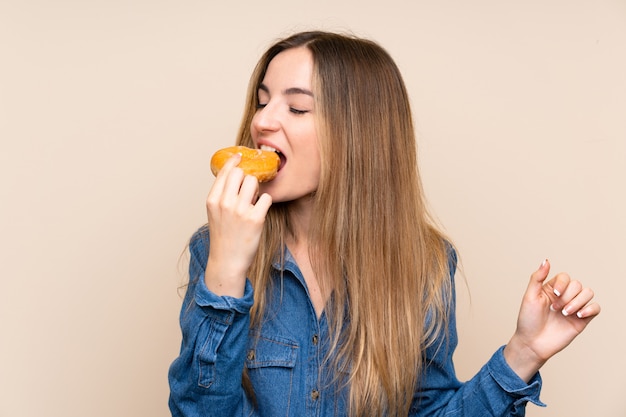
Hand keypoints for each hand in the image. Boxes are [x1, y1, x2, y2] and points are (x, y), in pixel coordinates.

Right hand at [204, 153, 271, 296]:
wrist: (227, 261)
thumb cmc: (223, 236)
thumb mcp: (215, 213)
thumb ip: (221, 194)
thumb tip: (233, 173)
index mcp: (213, 200)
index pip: (225, 171)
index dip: (234, 161)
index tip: (240, 156)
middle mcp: (225, 203)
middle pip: (241, 173)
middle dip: (247, 176)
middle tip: (249, 187)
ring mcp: (240, 211)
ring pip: (254, 182)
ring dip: (257, 188)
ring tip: (254, 200)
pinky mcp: (256, 219)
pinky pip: (266, 198)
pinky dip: (265, 202)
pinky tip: (260, 210)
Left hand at [503, 259, 600, 381]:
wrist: (533, 343)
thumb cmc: (528, 320)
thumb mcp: (529, 296)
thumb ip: (537, 278)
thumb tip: (546, 261)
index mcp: (551, 289)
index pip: (565, 277)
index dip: (562, 283)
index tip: (554, 294)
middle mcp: (564, 296)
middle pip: (577, 285)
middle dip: (567, 296)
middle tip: (555, 309)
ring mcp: (574, 307)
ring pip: (588, 293)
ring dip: (578, 302)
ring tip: (565, 314)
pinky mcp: (582, 319)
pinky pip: (596, 308)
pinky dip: (590, 309)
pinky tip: (579, 316)